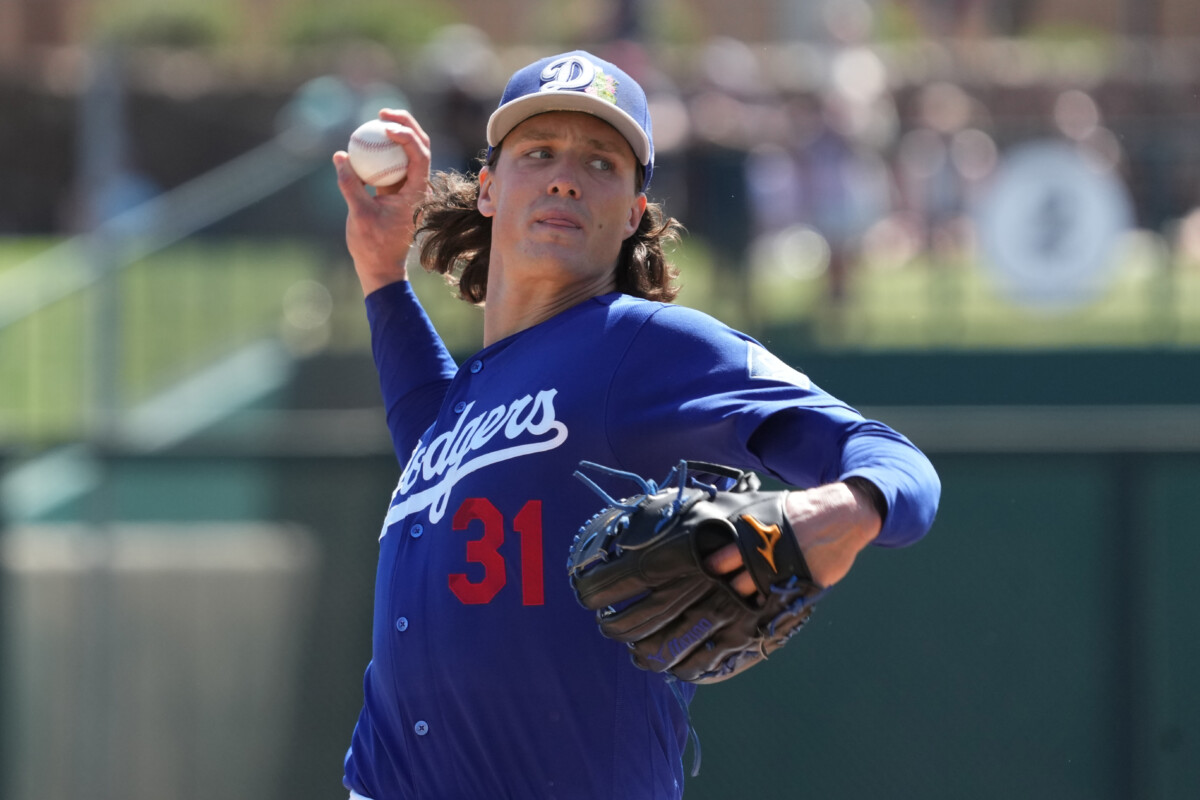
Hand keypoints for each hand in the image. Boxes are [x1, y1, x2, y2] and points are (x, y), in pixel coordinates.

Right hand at [333, 109, 431, 295]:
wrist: (380, 267)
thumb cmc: (373, 245)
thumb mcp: (359, 214)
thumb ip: (350, 184)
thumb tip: (340, 155)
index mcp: (418, 192)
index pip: (420, 155)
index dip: (407, 136)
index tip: (385, 126)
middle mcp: (418, 187)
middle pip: (419, 146)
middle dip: (405, 124)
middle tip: (382, 111)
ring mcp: (408, 187)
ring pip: (408, 152)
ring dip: (395, 133)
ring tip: (376, 117)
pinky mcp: (396, 190)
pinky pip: (391, 163)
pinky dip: (381, 150)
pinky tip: (366, 139)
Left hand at [704, 481, 881, 593]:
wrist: (842, 515)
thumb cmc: (802, 508)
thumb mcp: (768, 507)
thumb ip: (747, 522)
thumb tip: (726, 528)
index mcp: (753, 536)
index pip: (722, 559)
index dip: (715, 566)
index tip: (712, 569)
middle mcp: (766, 558)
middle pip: (737, 584)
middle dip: (732, 586)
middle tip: (731, 585)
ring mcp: (785, 574)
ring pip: (758, 595)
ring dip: (753, 595)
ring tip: (751, 592)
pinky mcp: (804, 585)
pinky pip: (784, 597)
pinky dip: (777, 598)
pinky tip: (773, 594)